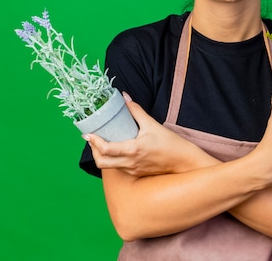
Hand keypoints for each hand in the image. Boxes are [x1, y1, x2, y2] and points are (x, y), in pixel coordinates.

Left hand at [84, 93, 209, 176]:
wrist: (183, 161)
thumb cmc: (170, 143)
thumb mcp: (152, 125)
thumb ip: (136, 111)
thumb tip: (124, 97)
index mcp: (133, 150)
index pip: (106, 149)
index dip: (94, 141)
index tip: (87, 133)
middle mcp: (130, 162)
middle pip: (102, 162)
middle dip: (93, 151)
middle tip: (91, 139)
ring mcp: (133, 170)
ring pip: (109, 166)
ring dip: (101, 155)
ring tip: (100, 143)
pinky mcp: (136, 173)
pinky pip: (118, 168)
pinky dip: (112, 159)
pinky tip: (115, 150)